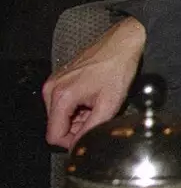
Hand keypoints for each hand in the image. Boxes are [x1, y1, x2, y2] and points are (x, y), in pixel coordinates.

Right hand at [43, 17, 146, 147]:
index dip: (71, 142)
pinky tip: (93, 98)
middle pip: (56, 126)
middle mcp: (52, 89)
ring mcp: (54, 83)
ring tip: (98, 105)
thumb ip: (93, 128)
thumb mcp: (110, 103)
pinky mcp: (59, 79)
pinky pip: (63, 103)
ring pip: (60, 115)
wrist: (121, 44)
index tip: (88, 138)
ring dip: (78, 117)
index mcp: (61, 96)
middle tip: (98, 116)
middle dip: (77, 128)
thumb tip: (81, 144)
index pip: (54, 135)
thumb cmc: (117, 67)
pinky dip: (77, 107)